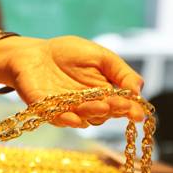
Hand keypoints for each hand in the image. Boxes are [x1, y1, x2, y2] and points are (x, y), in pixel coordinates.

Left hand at [0, 35, 144, 127]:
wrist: (34, 53)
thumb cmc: (68, 53)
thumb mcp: (100, 56)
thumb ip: (120, 72)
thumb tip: (138, 90)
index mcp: (103, 94)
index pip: (120, 106)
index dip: (130, 110)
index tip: (138, 113)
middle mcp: (87, 107)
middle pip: (104, 115)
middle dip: (112, 110)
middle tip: (118, 104)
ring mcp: (68, 111)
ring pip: (83, 119)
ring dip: (92, 113)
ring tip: (100, 106)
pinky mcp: (46, 111)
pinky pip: (57, 118)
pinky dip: (66, 119)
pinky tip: (74, 118)